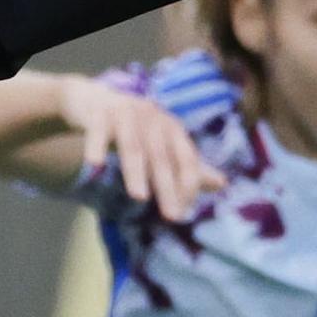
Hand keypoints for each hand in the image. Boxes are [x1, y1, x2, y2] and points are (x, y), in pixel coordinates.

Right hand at [60, 75, 224, 220]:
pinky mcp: (99, 113)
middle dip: (167, 186)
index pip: (186, 157)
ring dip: (136, 171)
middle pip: (161, 156)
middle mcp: (152, 117)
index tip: (186, 210)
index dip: (189, 183)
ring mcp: (125, 113)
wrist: (93, 101)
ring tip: (139, 197)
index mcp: (171, 127)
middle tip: (172, 216)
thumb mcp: (162, 143)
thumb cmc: (134, 128)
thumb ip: (187, 165)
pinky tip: (95, 166)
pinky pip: (98, 131)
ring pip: (132, 146)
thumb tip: (223, 184)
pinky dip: (97, 147)